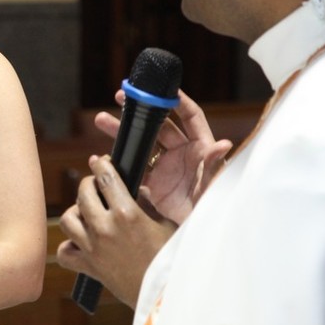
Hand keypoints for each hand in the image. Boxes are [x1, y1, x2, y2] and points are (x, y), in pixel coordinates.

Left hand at [56, 155, 175, 307]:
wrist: (165, 295)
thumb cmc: (171, 259)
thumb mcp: (166, 226)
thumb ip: (149, 205)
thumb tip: (139, 191)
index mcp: (127, 214)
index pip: (106, 178)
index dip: (101, 165)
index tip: (100, 161)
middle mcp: (105, 228)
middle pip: (82, 194)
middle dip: (88, 183)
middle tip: (94, 184)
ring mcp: (93, 248)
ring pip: (67, 220)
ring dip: (75, 212)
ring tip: (86, 212)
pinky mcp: (89, 267)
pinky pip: (64, 253)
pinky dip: (68, 246)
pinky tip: (79, 243)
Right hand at [94, 89, 231, 224]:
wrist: (199, 236)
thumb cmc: (215, 210)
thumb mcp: (214, 188)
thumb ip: (214, 166)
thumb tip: (223, 144)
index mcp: (200, 148)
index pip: (190, 116)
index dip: (178, 100)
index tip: (162, 88)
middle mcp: (183, 154)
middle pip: (159, 125)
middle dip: (140, 111)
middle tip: (120, 97)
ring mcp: (166, 168)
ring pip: (143, 144)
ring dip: (123, 132)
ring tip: (101, 120)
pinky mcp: (154, 185)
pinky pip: (134, 168)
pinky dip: (119, 163)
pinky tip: (101, 159)